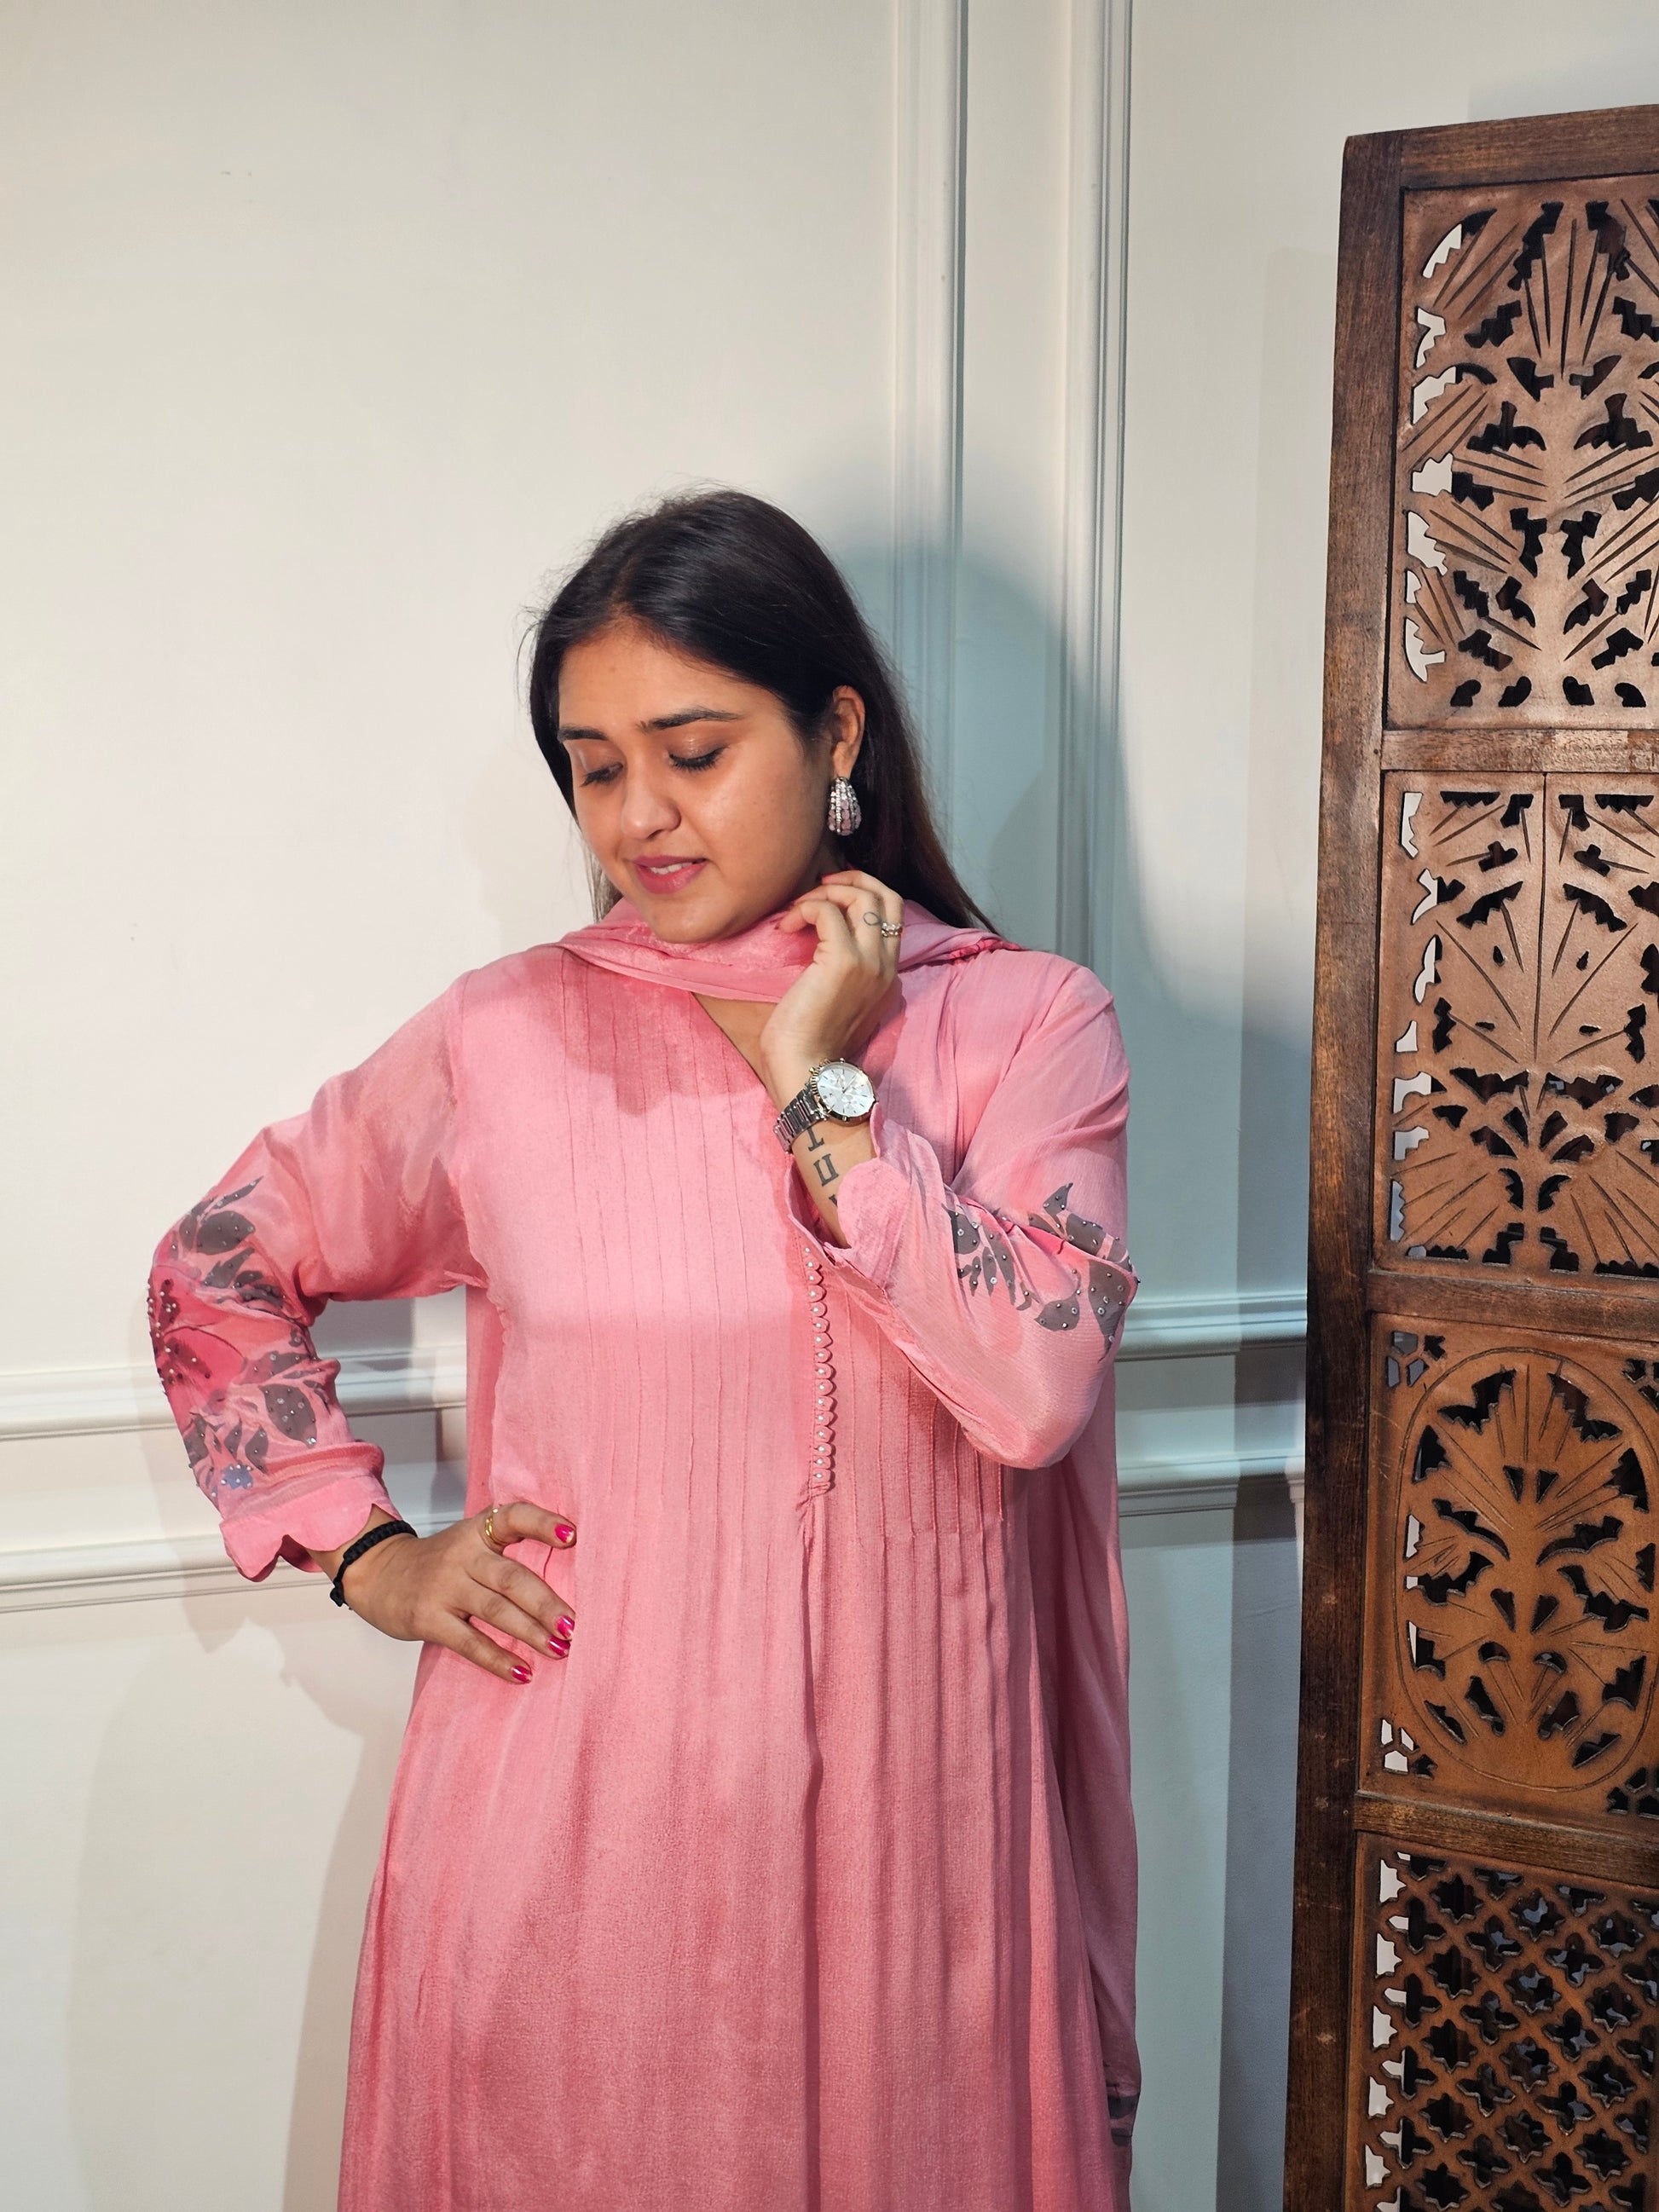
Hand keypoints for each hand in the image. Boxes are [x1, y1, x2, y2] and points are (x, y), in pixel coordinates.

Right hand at [327, 1501, 577, 1684]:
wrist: (377, 1572)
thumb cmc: (439, 1562)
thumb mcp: (469, 1542)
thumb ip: (506, 1554)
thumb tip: (567, 1582)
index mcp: (478, 1531)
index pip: (514, 1518)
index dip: (543, 1524)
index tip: (572, 1535)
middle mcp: (463, 1554)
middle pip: (512, 1578)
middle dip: (547, 1604)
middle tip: (574, 1625)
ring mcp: (444, 1587)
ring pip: (495, 1610)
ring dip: (531, 1632)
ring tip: (559, 1649)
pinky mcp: (428, 1618)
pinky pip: (469, 1642)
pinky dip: (498, 1659)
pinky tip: (522, 1672)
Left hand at [761, 870, 902, 1104]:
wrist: (806, 1071)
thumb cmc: (808, 1044)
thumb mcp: (836, 1002)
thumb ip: (842, 972)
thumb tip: (816, 938)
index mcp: (887, 976)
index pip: (892, 916)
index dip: (862, 895)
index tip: (829, 897)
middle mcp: (886, 966)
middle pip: (889, 897)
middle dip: (854, 879)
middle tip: (821, 886)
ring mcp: (870, 963)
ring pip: (864, 897)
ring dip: (826, 893)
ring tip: (797, 910)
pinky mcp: (844, 962)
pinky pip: (828, 912)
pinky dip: (804, 909)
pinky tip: (785, 928)